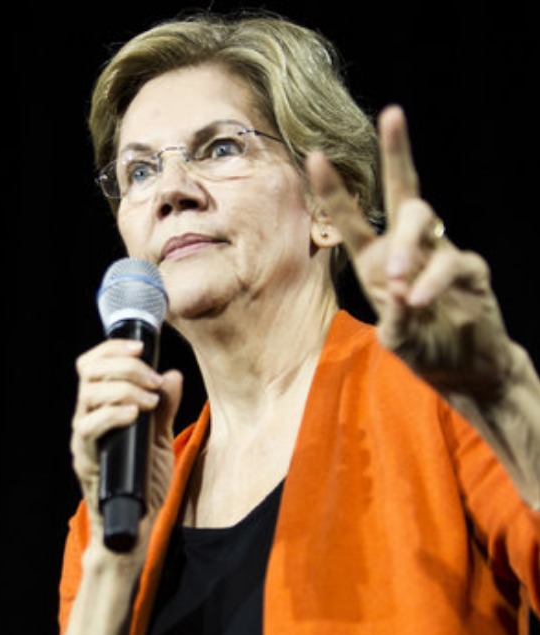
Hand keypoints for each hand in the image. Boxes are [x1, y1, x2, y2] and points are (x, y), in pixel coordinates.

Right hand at [70, 338, 182, 553]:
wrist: (136, 525)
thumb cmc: (144, 484)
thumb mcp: (160, 439)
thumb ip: (165, 408)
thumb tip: (172, 375)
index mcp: (101, 408)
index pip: (94, 365)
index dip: (113, 349)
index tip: (141, 347)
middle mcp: (86, 419)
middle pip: (89, 372)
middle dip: (125, 366)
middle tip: (152, 381)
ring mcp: (84, 440)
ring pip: (88, 396)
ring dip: (124, 389)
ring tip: (150, 401)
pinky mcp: (85, 460)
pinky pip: (89, 429)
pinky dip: (113, 414)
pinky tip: (135, 414)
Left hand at [307, 105, 513, 399]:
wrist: (466, 369)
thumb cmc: (424, 345)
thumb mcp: (397, 337)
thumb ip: (395, 316)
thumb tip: (400, 290)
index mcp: (376, 260)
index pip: (350, 217)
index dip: (332, 188)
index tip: (313, 155)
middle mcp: (407, 248)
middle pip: (403, 191)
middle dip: (398, 151)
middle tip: (393, 114)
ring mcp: (441, 253)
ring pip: (424, 218)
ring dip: (407, 244)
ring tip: (397, 278)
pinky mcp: (471, 271)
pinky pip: (452, 263)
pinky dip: (433, 282)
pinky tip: (421, 300)